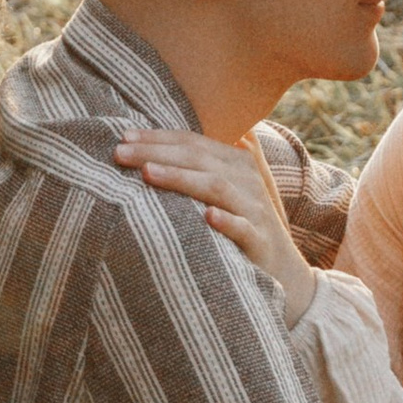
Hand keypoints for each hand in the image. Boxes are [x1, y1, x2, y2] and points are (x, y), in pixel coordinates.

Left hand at [114, 129, 318, 324]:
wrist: (282, 271)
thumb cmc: (245, 224)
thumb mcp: (236, 187)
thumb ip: (220, 157)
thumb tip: (199, 131)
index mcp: (238, 163)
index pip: (193, 142)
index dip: (159, 137)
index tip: (123, 137)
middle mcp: (247, 180)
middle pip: (199, 158)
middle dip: (157, 152)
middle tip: (120, 152)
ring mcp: (255, 210)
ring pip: (217, 187)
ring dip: (181, 179)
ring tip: (147, 173)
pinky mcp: (260, 241)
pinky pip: (243, 228)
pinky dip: (226, 221)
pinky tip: (206, 217)